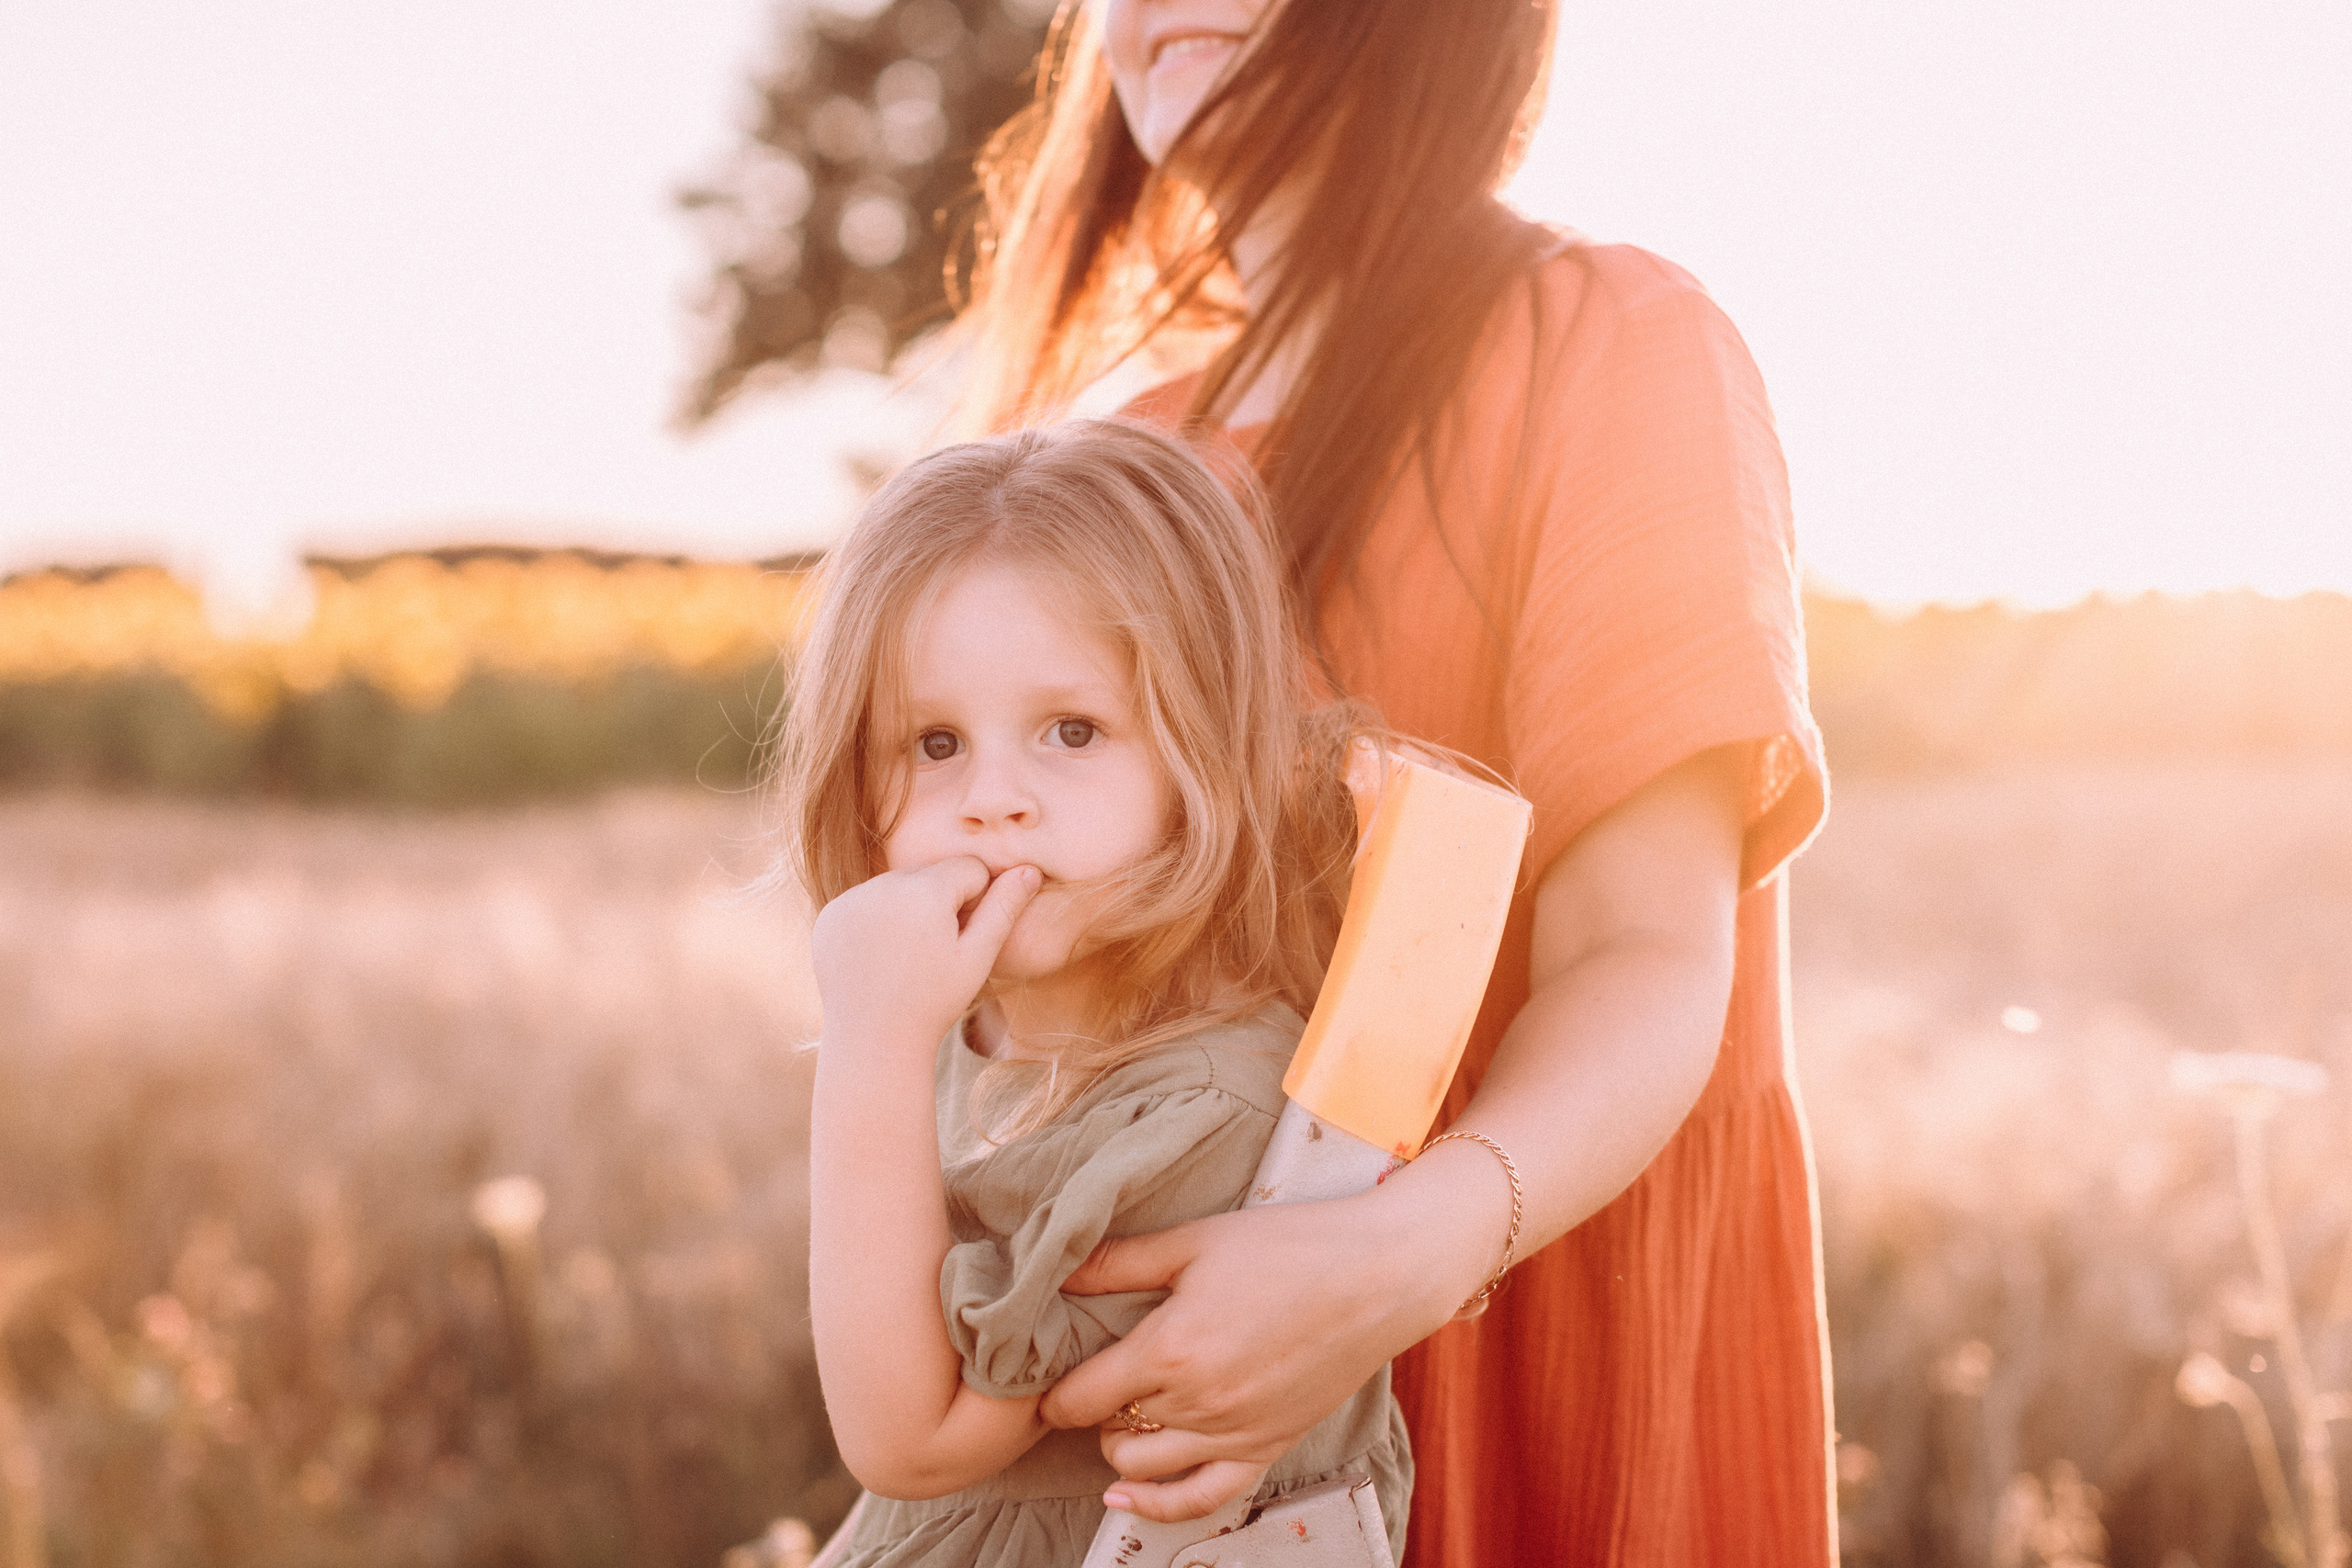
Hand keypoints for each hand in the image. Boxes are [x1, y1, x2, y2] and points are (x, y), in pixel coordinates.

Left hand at [811, 857, 1038, 1043]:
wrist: (872, 1040)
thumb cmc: (934, 1002)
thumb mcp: (977, 957)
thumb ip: (1004, 908)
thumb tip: (1030, 869)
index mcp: (925, 891)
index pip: (970, 868)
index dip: (977, 902)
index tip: (962, 940)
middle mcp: (883, 884)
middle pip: (932, 871)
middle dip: (942, 900)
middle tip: (934, 951)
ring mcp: (852, 899)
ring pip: (898, 883)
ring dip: (909, 906)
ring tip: (907, 955)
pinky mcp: (830, 915)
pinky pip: (866, 899)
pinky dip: (877, 918)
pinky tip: (880, 955)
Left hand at [1043, 1177, 1490, 1522]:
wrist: (1379, 1275)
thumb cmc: (1289, 1246)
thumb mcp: (1195, 1240)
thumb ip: (1119, 1262)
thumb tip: (1056, 1271)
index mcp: (1171, 1349)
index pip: (1080, 1396)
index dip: (1051, 1391)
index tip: (1042, 1376)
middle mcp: (1198, 1403)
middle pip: (1107, 1433)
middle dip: (1089, 1410)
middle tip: (1091, 1377)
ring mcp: (1234, 1433)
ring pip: (1142, 1469)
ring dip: (1119, 1447)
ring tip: (1121, 1410)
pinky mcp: (1267, 1447)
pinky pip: (1202, 1498)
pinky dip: (1158, 1505)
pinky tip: (1128, 1497)